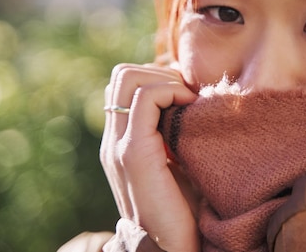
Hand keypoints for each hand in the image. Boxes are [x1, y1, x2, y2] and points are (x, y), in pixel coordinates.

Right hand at [100, 63, 198, 251]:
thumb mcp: (175, 163)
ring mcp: (119, 145)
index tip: (187, 96)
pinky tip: (192, 108)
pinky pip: (147, 98)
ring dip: (166, 80)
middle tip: (189, 96)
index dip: (157, 78)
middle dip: (161, 73)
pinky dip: (171, 91)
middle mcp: (113, 139)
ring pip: (129, 77)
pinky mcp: (134, 152)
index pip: (125, 85)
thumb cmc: (183, 209)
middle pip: (123, 74)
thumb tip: (191, 101)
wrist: (171, 250)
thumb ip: (171, 135)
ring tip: (190, 102)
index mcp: (121, 141)